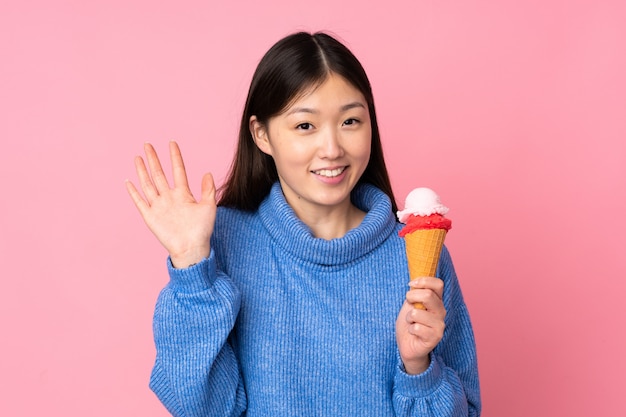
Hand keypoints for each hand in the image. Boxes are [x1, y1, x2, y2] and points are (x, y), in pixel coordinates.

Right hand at [125, 141, 216, 267]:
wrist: (192, 248)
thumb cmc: (202, 230)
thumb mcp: (209, 207)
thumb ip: (208, 190)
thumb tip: (208, 173)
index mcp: (183, 194)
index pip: (178, 170)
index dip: (175, 157)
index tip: (172, 143)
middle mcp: (169, 198)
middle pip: (159, 174)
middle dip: (154, 159)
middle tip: (148, 144)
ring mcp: (159, 206)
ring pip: (148, 184)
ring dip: (142, 170)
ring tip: (138, 157)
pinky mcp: (150, 216)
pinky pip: (140, 202)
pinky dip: (133, 192)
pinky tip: (128, 181)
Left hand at [395, 277, 445, 373]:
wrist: (408, 345)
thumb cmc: (409, 323)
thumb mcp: (410, 304)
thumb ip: (415, 293)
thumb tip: (415, 281)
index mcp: (437, 301)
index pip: (438, 284)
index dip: (423, 281)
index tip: (411, 284)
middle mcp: (441, 311)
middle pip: (428, 295)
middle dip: (411, 297)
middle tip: (408, 304)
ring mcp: (439, 325)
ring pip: (417, 313)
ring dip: (409, 318)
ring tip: (412, 323)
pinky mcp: (435, 338)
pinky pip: (416, 327)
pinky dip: (410, 329)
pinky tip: (414, 333)